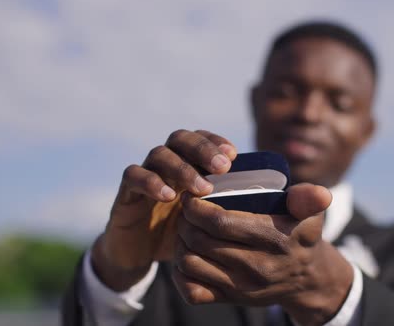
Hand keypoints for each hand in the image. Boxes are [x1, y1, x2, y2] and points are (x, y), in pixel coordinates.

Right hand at [91, 129, 236, 290]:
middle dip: (203, 149)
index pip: (200, 138)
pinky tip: (169, 196)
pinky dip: (151, 182)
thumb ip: (229, 204)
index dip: (215, 141)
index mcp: (186, 163)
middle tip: (223, 167)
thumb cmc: (179, 233)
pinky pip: (133, 176)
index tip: (234, 154)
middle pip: (180, 139)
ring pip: (159, 154)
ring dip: (183, 168)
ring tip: (203, 188)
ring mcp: (144, 175)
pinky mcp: (125, 192)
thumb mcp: (206, 218)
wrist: (138, 255)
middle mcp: (165, 163)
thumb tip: (268, 200)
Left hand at [172, 183, 353, 325]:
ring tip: (184, 228)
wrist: (306, 277)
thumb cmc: (301, 236)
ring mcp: (241, 287)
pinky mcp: (231, 300)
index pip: (221, 223)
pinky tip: (187, 253)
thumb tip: (321, 194)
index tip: (191, 195)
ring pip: (190, 263)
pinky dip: (180, 273)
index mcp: (274, 240)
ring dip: (180, 242)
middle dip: (185, 220)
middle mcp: (257, 267)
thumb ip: (310, 199)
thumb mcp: (311, 214)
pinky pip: (192, 291)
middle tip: (185, 209)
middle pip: (200, 240)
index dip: (197, 207)